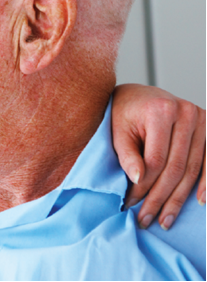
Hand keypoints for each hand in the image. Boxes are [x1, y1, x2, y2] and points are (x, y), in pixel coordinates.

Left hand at [111, 84, 205, 229]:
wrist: (136, 95)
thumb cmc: (123, 113)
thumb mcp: (117, 131)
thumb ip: (127, 155)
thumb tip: (137, 180)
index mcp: (161, 110)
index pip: (155, 160)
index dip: (143, 186)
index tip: (130, 203)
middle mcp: (186, 113)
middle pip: (176, 167)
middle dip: (160, 197)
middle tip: (147, 219)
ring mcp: (201, 120)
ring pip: (192, 169)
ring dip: (179, 198)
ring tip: (165, 219)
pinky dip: (205, 183)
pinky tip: (198, 202)